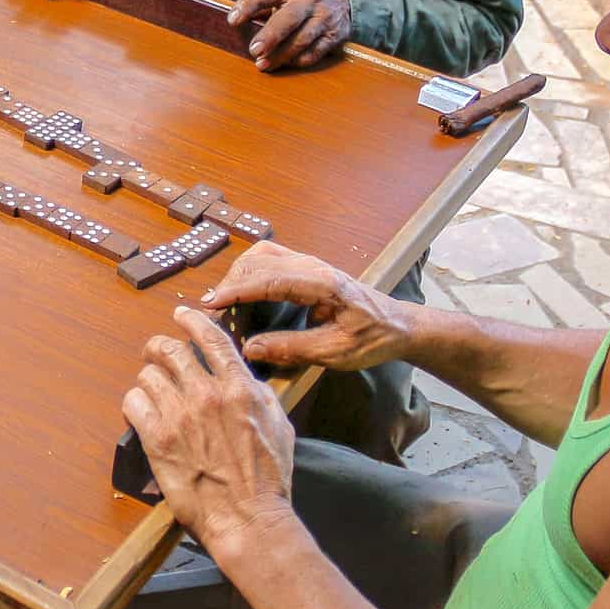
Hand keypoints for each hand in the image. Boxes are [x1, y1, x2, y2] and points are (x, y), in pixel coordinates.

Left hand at [123, 307, 297, 550]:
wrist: (249, 517)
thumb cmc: (268, 479)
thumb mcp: (279, 424)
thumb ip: (258, 393)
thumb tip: (244, 377)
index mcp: (240, 387)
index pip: (211, 337)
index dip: (192, 320)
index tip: (182, 315)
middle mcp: (207, 394)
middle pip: (171, 349)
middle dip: (159, 346)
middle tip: (156, 351)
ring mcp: (180, 415)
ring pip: (148, 374)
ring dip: (148, 378)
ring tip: (151, 388)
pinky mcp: (157, 438)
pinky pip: (133, 402)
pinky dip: (134, 403)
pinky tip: (140, 412)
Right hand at [203, 242, 411, 371]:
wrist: (399, 325)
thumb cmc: (373, 338)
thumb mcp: (336, 352)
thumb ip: (292, 349)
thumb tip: (249, 348)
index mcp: (322, 283)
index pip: (268, 279)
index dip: (235, 291)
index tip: (210, 305)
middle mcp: (312, 266)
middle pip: (257, 262)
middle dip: (229, 284)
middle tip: (211, 314)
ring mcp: (308, 264)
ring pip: (260, 256)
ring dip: (236, 276)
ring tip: (222, 304)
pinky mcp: (305, 269)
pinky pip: (268, 260)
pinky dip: (247, 274)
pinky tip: (240, 293)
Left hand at [227, 0, 352, 69]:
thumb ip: (263, 6)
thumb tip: (237, 23)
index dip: (248, 6)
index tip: (232, 20)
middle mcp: (309, 0)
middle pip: (288, 19)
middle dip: (270, 36)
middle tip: (254, 50)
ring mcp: (324, 18)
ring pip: (301, 40)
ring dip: (280, 55)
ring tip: (263, 64)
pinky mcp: (335, 35)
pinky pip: (315, 52)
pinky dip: (298, 60)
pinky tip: (286, 63)